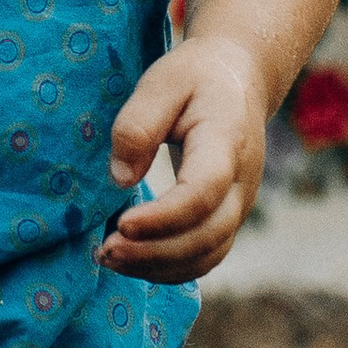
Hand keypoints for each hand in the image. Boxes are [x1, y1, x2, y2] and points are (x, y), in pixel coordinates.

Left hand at [99, 33, 267, 284]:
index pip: (203, 191)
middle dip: (155, 252)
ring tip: (109, 258)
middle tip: (105, 251)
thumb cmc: (194, 78)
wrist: (238, 80)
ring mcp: (240, 205)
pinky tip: (131, 261)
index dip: (164, 217)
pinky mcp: (228, 217)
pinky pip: (206, 256)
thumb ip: (139, 125)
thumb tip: (121, 178)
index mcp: (228, 142)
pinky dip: (170, 269)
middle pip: (208, 234)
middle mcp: (242, 182)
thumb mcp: (161, 82)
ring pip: (209, 254)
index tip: (121, 224)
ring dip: (159, 267)